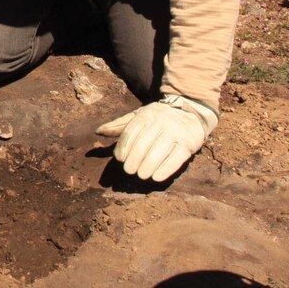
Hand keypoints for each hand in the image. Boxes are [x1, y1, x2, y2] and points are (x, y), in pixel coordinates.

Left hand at [95, 94, 218, 180]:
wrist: (190, 111)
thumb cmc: (158, 117)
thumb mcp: (138, 116)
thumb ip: (119, 125)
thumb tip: (98, 131)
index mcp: (147, 114)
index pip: (131, 132)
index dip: (123, 147)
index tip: (120, 159)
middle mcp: (161, 122)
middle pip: (144, 143)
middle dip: (134, 159)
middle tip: (129, 170)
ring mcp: (176, 132)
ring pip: (159, 151)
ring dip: (148, 166)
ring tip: (141, 175)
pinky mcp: (189, 143)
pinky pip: (176, 158)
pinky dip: (165, 169)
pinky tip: (156, 177)